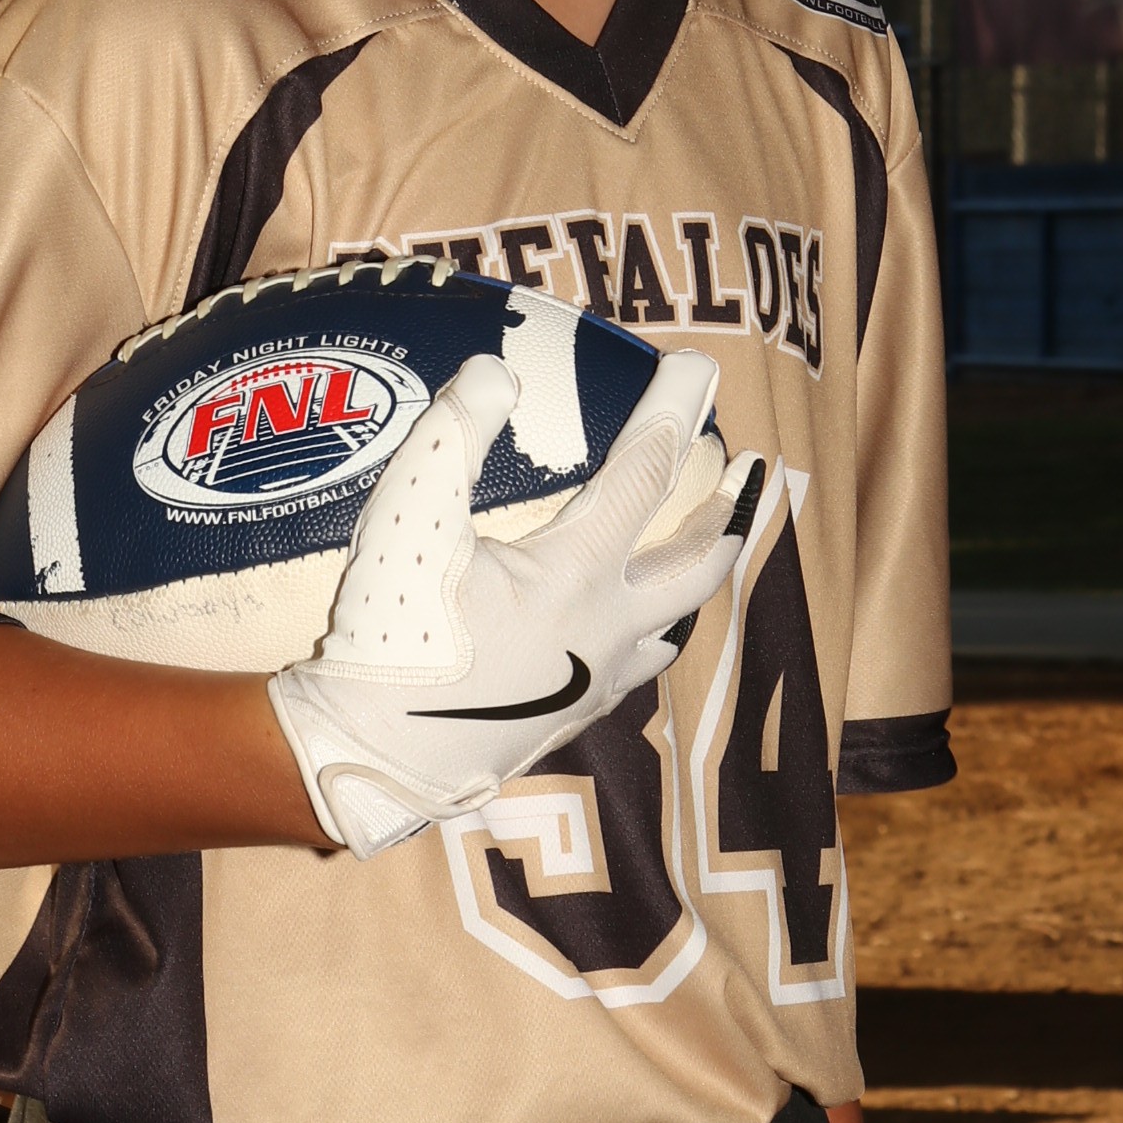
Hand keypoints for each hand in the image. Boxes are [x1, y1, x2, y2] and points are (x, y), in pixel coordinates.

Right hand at [269, 348, 756, 858]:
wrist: (373, 757)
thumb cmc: (389, 636)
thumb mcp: (405, 520)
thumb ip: (451, 436)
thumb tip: (494, 371)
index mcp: (576, 574)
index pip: (647, 472)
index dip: (676, 410)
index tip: (700, 365)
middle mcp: (606, 630)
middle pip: (698, 564)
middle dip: (728, 512)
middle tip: (749, 473)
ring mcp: (595, 681)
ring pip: (673, 624)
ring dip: (695, 577)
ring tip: (699, 546)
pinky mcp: (572, 717)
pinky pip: (634, 666)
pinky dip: (648, 631)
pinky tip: (631, 629)